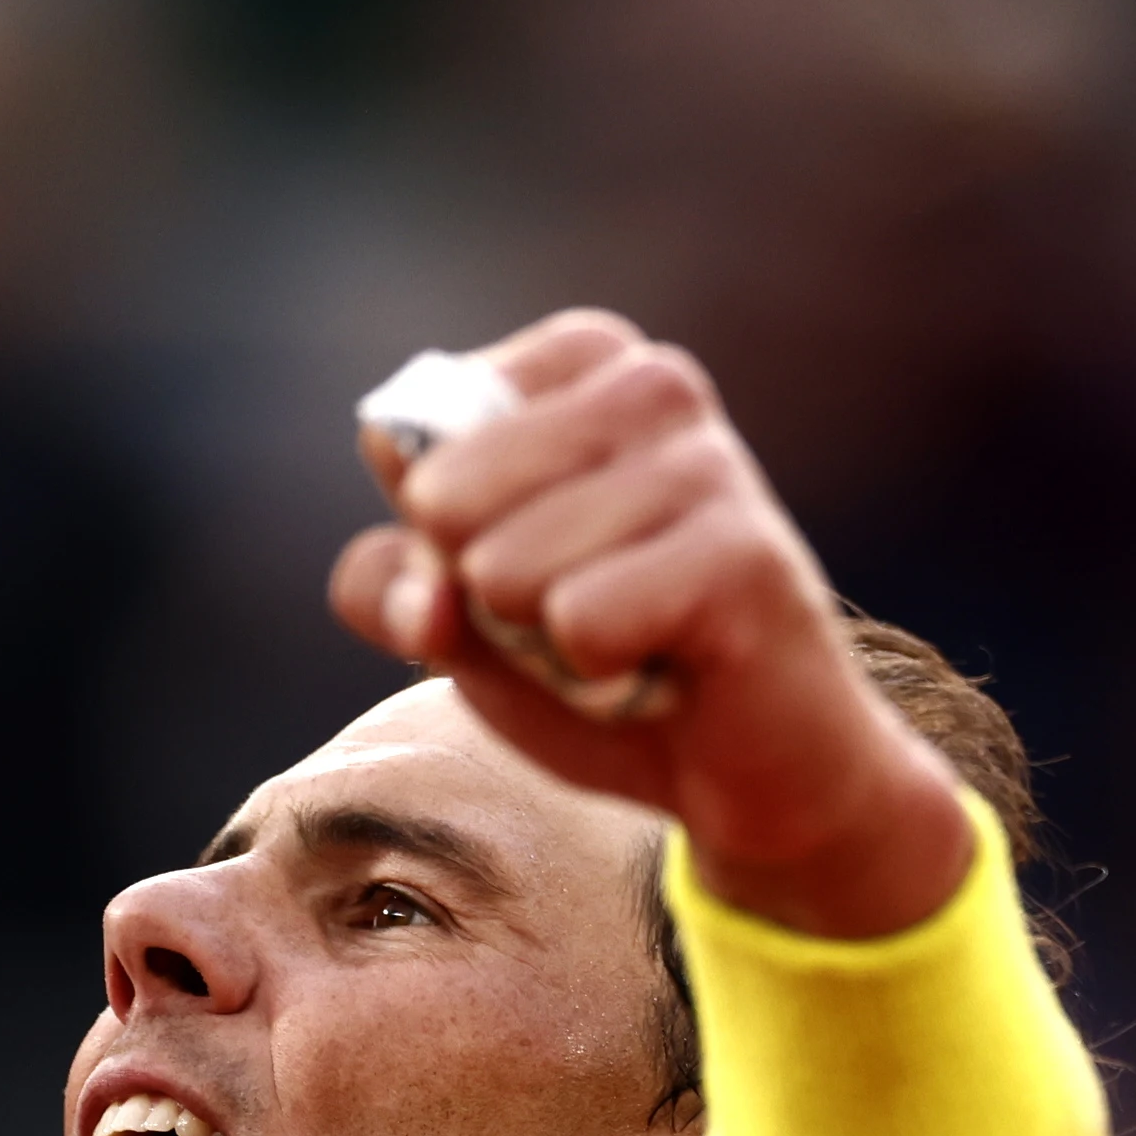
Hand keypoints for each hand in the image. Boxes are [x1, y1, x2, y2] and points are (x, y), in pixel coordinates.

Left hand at [329, 311, 970, 937]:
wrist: (746, 772)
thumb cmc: (603, 666)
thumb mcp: (463, 620)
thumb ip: (390, 587)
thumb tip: (425, 597)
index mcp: (581, 363)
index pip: (402, 437)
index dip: (431, 541)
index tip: (526, 564)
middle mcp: (652, 382)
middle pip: (441, 499)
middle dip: (484, 595)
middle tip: (579, 615)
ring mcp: (707, 460)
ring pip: (504, 567)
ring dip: (545, 645)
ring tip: (630, 642)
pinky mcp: (742, 552)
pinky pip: (579, 622)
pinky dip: (599, 677)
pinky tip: (667, 668)